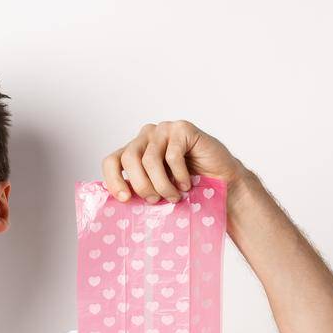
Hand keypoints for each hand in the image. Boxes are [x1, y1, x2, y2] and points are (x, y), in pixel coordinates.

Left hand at [102, 120, 244, 203]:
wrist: (221, 181)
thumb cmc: (187, 187)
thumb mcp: (157, 190)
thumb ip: (139, 190)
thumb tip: (120, 203)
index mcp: (134, 151)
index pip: (111, 161)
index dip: (113, 180)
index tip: (125, 199)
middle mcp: (145, 137)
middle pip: (129, 159)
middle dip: (141, 185)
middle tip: (154, 201)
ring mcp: (163, 130)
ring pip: (150, 160)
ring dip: (162, 184)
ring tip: (174, 197)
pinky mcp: (182, 128)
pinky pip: (172, 155)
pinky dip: (179, 175)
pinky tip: (187, 183)